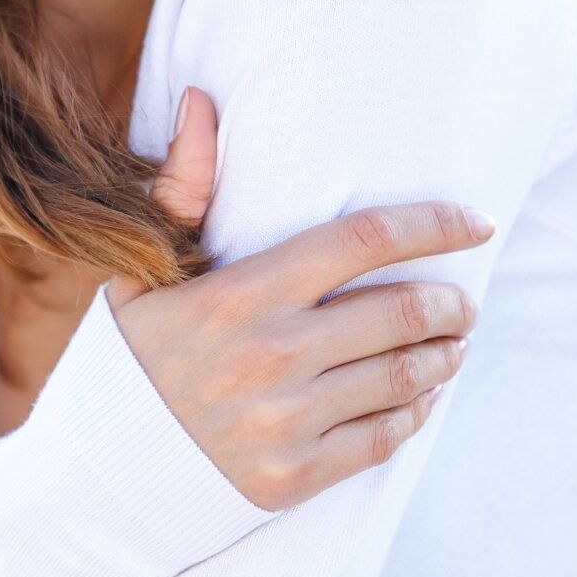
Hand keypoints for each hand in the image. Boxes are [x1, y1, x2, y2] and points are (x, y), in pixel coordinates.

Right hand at [105, 85, 491, 512]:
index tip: (474, 222)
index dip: (431, 225)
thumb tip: (199, 99)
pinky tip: (420, 395)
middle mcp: (271, 355)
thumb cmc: (134, 348)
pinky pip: (383, 438)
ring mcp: (286, 420)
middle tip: (465, 298)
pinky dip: (415, 411)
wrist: (102, 463)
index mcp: (240, 293)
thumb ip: (184, 182)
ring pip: (403, 377)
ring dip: (443, 355)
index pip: (362, 241)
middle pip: (400, 312)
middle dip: (450, 301)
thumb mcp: (145, 261)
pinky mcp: (295, 476)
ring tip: (452, 342)